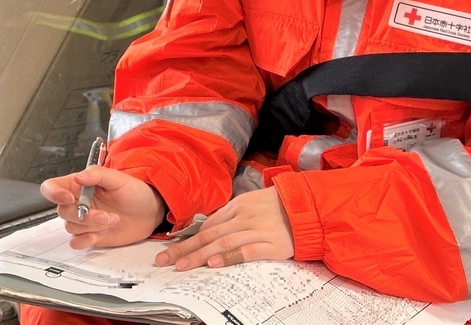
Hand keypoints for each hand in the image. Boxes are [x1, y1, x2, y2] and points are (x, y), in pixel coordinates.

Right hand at [40, 165, 166, 248]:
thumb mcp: (118, 178)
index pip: (51, 187)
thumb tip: (79, 177)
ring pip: (70, 227)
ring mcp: (83, 221)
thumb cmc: (134, 191)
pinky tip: (102, 234)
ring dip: (91, 227)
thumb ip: (97, 174)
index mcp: (78, 185)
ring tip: (112, 220)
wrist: (150, 212)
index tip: (70, 198)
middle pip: (62, 211)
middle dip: (84, 216)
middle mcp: (77, 203)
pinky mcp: (90, 236)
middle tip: (106, 215)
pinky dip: (86, 240)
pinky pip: (76, 243)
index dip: (54, 193)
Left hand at [154, 187, 291, 269]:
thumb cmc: (275, 206)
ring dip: (200, 255)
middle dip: (184, 249)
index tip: (172, 250)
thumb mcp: (249, 203)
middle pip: (208, 235)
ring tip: (183, 266)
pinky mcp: (272, 245)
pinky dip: (229, 257)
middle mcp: (242, 218)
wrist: (306, 206)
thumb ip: (229, 216)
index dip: (187, 239)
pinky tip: (214, 263)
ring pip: (222, 243)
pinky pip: (247, 251)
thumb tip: (206, 229)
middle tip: (164, 260)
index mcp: (236, 206)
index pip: (206, 226)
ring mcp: (256, 231)